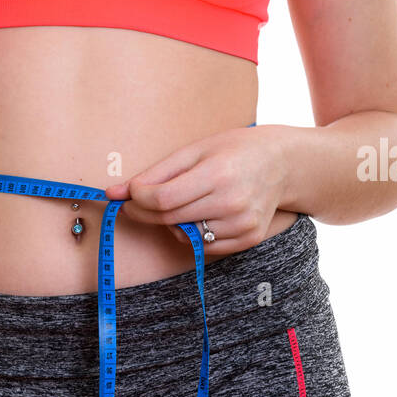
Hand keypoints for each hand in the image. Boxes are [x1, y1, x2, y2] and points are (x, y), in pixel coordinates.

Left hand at [102, 126, 288, 255]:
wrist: (282, 163)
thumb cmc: (234, 150)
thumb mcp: (195, 150)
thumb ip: (155, 173)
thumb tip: (114, 192)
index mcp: (217, 174)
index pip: (163, 199)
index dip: (138, 199)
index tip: (127, 194)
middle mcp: (232, 203)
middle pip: (170, 218)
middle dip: (144, 212)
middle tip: (136, 202)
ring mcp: (242, 225)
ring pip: (184, 235)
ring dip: (170, 222)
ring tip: (181, 202)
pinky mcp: (248, 239)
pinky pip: (203, 247)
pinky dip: (192, 233)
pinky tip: (199, 214)